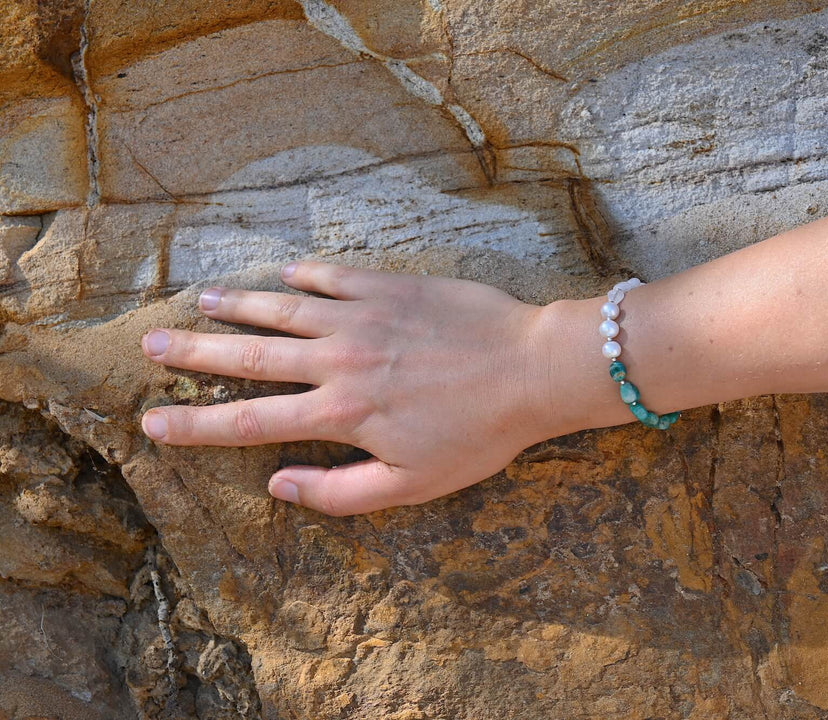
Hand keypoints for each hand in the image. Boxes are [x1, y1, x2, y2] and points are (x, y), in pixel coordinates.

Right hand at [140, 261, 551, 515]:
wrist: (530, 369)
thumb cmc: (478, 434)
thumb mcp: (412, 485)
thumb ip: (340, 492)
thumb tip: (278, 486)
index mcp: (341, 413)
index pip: (250, 422)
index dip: (195, 427)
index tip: (152, 424)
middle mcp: (338, 359)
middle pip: (249, 357)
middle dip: (194, 353)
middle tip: (152, 345)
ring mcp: (362, 316)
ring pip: (282, 308)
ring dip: (237, 306)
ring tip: (200, 302)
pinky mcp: (390, 286)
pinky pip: (333, 276)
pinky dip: (305, 275)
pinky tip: (284, 272)